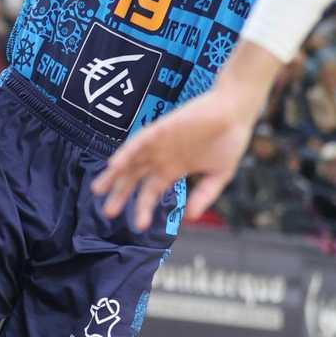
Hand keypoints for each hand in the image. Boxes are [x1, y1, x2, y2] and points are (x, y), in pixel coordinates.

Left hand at [94, 81, 263, 232]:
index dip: (143, 208)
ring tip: (99, 189)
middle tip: (107, 212)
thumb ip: (205, 195)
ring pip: (131, 160)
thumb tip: (191, 217)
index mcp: (174, 168)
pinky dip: (127, 152)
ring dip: (115, 174)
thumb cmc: (230, 138)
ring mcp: (160, 142)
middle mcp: (162, 156)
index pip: (151, 191)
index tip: (139, 227)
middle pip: (134, 177)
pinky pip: (140, 141)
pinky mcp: (163, 128)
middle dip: (120, 194)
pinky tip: (115, 164)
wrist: (237, 109)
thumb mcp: (220, 174)